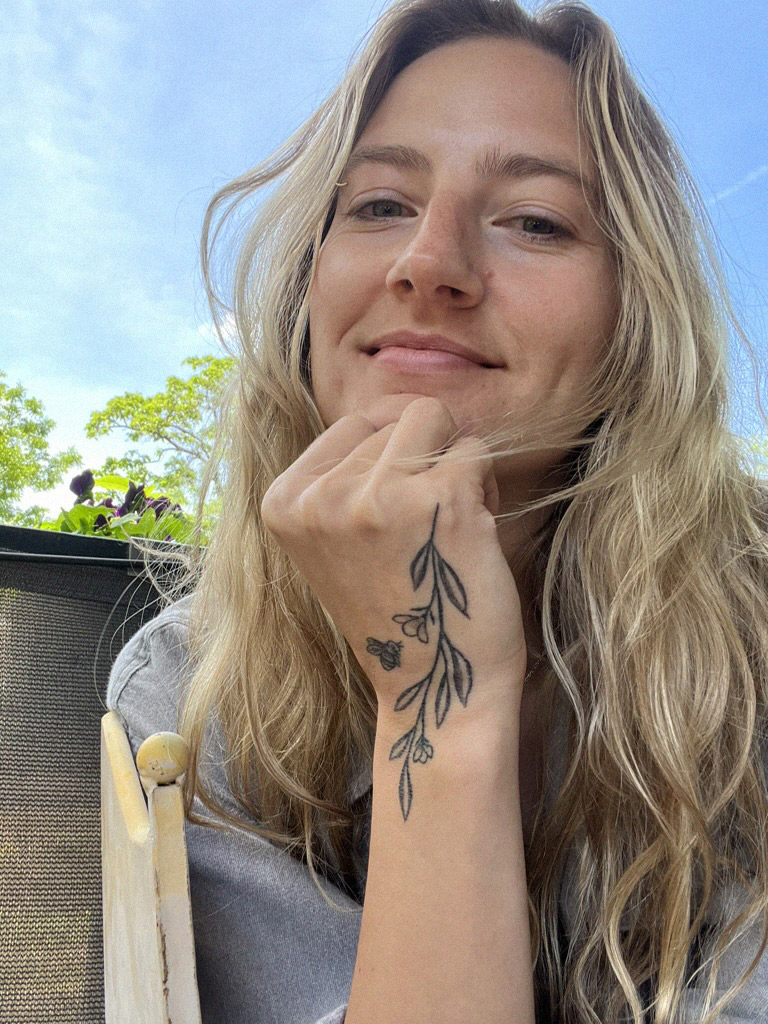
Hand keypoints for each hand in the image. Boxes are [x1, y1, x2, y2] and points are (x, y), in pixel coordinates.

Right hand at [261, 396, 528, 807]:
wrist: (433, 688)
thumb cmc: (396, 612)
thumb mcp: (335, 541)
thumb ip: (343, 477)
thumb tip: (392, 406)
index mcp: (283, 502)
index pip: (353, 423)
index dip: (390, 458)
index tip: (395, 519)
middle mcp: (320, 497)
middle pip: (394, 415)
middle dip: (424, 457)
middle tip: (426, 525)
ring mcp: (375, 497)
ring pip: (436, 419)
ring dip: (455, 464)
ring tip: (448, 524)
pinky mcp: (436, 501)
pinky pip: (475, 450)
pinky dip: (486, 485)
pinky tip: (471, 534)